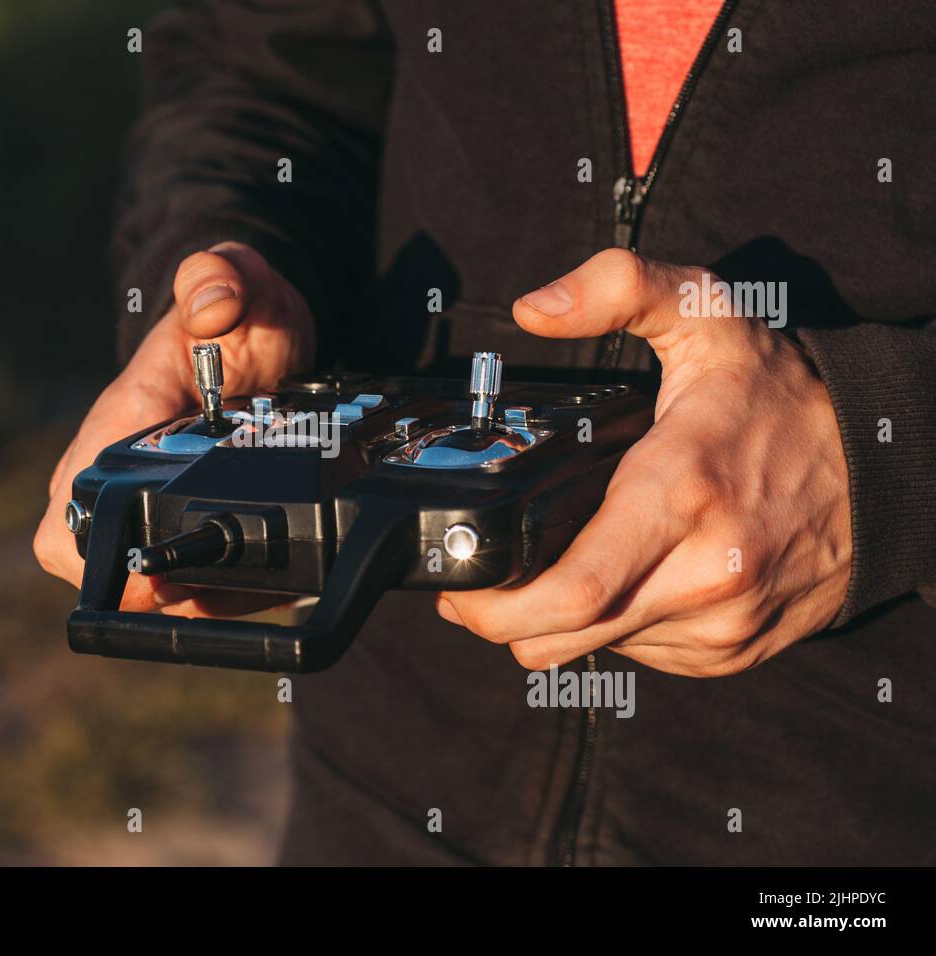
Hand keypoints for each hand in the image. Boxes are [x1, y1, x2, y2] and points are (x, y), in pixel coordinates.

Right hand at [34, 241, 314, 611]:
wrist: (257, 330)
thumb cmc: (239, 315)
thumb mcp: (244, 285)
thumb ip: (224, 278)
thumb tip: (211, 304)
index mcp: (116, 428)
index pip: (68, 526)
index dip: (105, 570)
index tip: (167, 578)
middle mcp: (115, 474)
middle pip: (100, 575)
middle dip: (163, 598)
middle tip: (230, 586)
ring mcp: (142, 499)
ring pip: (145, 590)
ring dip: (201, 598)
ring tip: (261, 586)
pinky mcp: (173, 515)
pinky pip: (179, 579)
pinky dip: (221, 590)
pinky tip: (266, 581)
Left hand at [437, 249, 852, 676]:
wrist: (885, 465)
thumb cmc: (783, 396)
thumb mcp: (707, 314)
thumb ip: (619, 287)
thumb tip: (533, 310)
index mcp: (683, 492)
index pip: (573, 588)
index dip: (497, 605)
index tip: (456, 587)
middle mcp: (706, 572)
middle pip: (567, 636)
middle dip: (505, 623)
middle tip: (475, 591)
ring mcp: (723, 622)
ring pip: (598, 649)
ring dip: (559, 621)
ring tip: (553, 567)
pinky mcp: (734, 650)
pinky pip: (643, 654)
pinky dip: (614, 626)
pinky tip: (620, 578)